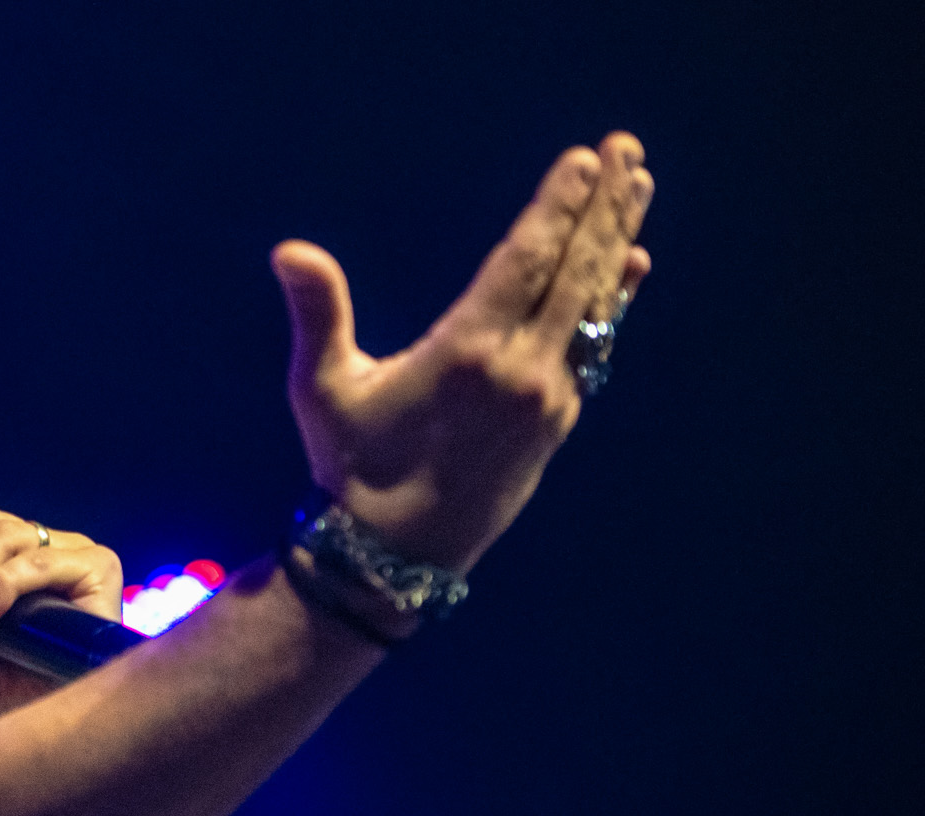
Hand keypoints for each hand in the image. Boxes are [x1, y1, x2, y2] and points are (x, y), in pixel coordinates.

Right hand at [272, 131, 654, 568]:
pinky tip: (627, 267)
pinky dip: (613, 301)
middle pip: (575, 271)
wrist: (390, 555)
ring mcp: (546, 399)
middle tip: (624, 150)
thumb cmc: (348, 466)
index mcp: (467, 352)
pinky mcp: (555, 423)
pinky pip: (595, 345)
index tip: (582, 160)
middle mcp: (520, 371)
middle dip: (602, 207)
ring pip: (594, 305)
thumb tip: (290, 251)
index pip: (527, 261)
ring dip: (615, 241)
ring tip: (634, 188)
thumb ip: (318, 313)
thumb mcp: (323, 388)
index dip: (558, 206)